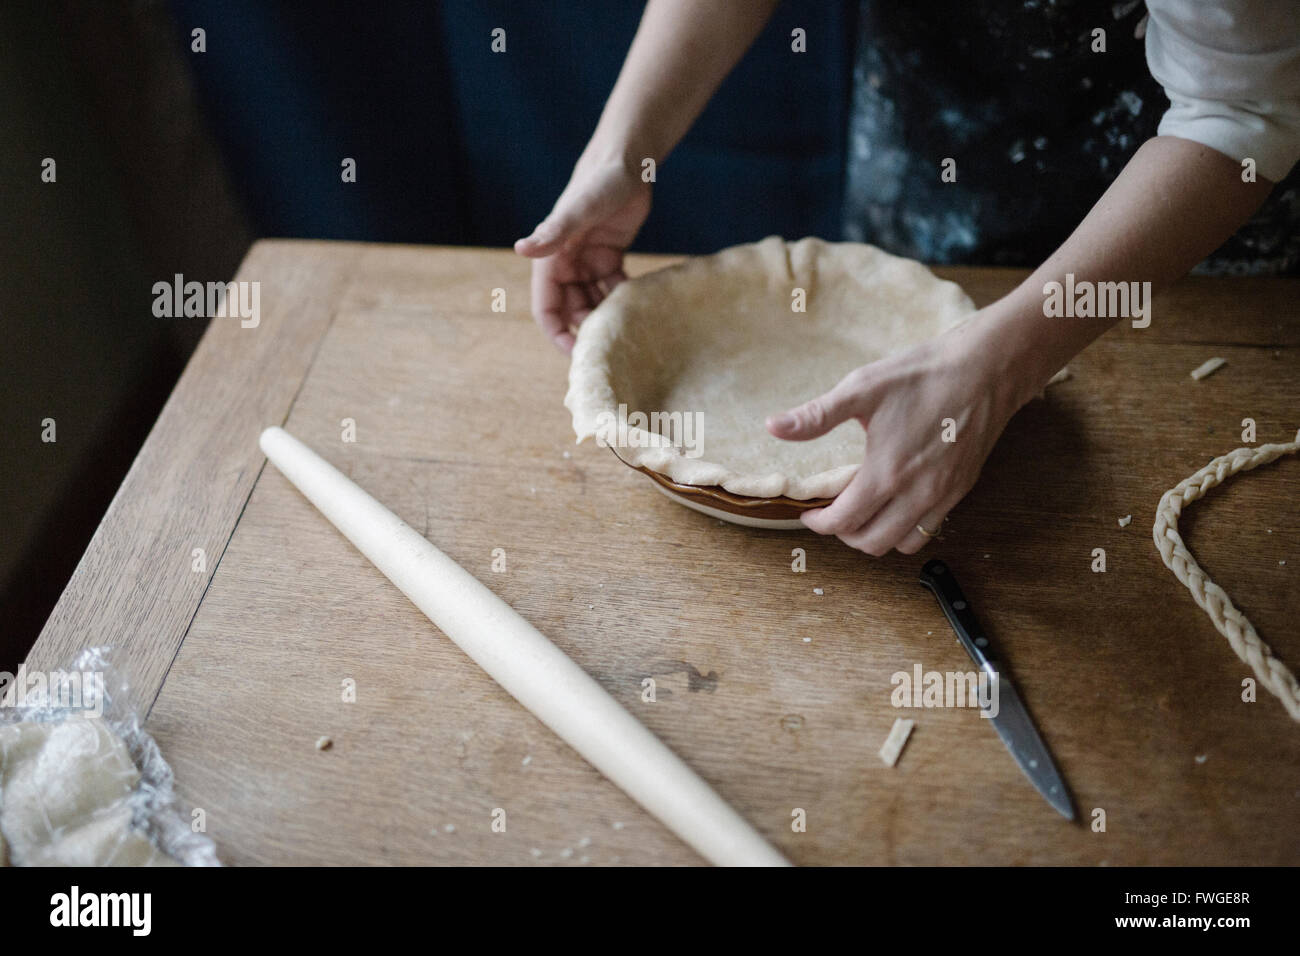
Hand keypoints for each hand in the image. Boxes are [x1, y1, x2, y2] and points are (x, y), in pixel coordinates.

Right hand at [514, 155, 651, 352]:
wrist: (626, 162)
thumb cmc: (599, 182)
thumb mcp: (578, 211)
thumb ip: (551, 233)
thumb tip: (519, 250)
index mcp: (551, 259)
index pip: (547, 308)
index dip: (558, 334)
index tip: (578, 356)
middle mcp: (566, 264)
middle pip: (572, 311)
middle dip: (588, 330)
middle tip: (615, 345)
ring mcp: (588, 262)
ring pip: (593, 302)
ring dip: (607, 317)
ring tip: (629, 328)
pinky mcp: (609, 257)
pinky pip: (612, 289)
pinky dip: (622, 300)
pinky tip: (639, 306)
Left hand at [766, 318, 1027, 555]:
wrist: (985, 368)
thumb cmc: (922, 375)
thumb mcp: (861, 388)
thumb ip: (816, 416)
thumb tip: (774, 426)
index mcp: (886, 473)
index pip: (844, 522)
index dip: (820, 524)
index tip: (810, 514)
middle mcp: (917, 493)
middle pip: (872, 542)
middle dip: (845, 534)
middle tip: (833, 515)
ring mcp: (943, 495)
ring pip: (903, 543)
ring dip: (877, 536)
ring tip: (863, 513)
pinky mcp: (961, 488)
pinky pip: (930, 529)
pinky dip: (907, 528)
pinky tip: (897, 503)